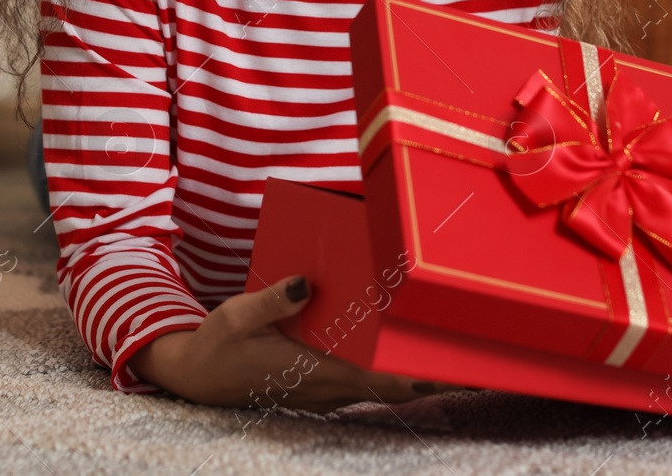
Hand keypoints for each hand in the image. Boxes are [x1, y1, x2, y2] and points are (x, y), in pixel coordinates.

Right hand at [130, 274, 462, 412]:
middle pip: (393, 386)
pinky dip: (392, 370)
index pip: (378, 379)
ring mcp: (326, 390)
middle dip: (432, 374)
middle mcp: (327, 388)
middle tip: (475, 357)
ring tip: (452, 349)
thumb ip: (273, 298)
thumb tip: (307, 282)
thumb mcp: (237, 315)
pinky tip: (405, 350)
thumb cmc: (218, 346)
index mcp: (313, 372)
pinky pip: (367, 381)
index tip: (453, 368)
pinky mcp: (322, 385)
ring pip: (383, 386)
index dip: (418, 375)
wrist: (196, 377)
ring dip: (415, 373)